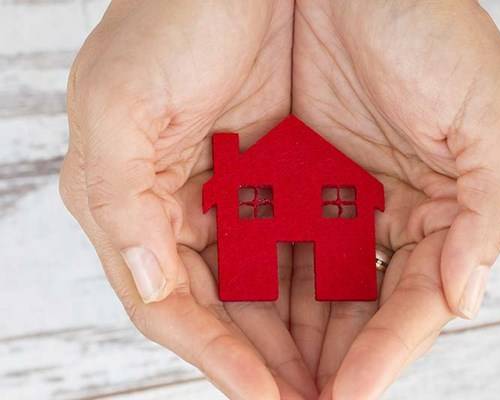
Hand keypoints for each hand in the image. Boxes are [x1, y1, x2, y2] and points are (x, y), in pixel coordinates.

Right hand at [60, 1, 318, 398]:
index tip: (266, 396)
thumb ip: (118, 202)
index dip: (218, 357)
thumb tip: (148, 286)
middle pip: (232, 309)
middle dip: (271, 360)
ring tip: (340, 378)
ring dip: (305, 334)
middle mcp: (194, 209)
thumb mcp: (118, 104)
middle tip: (315, 399)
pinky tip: (357, 315)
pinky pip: (312, 243)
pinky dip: (330, 283)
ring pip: (275, 286)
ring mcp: (245, 194)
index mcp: (144, 204)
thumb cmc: (170, 18)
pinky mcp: (291, 173)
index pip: (177, 305)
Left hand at [291, 1, 499, 397]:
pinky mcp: (277, 176)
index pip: (413, 299)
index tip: (354, 392)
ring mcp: (328, 197)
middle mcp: (379, 211)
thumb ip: (487, 213)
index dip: (387, 350)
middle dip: (332, 359)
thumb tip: (465, 298)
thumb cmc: (427, 28)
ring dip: (289, 338)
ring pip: (306, 286)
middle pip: (356, 307)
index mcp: (435, 207)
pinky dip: (254, 285)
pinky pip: (262, 243)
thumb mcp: (488, 116)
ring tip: (268, 385)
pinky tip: (240, 324)